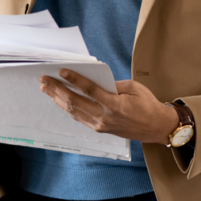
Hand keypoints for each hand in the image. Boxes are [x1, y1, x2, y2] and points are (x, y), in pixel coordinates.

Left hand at [39, 69, 179, 143]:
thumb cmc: (147, 104)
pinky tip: (58, 100)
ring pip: (74, 111)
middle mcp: (105, 116)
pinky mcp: (99, 129)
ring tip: (46, 88)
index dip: (74, 80)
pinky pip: (79, 118)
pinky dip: (67, 108)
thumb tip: (92, 80)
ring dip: (58, 99)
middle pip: (76, 102)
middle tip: (44, 79)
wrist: (157, 127)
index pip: (90, 90)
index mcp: (115, 105)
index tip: (62, 70)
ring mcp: (100, 125)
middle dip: (57, 89)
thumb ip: (111, 84)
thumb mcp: (133, 88)